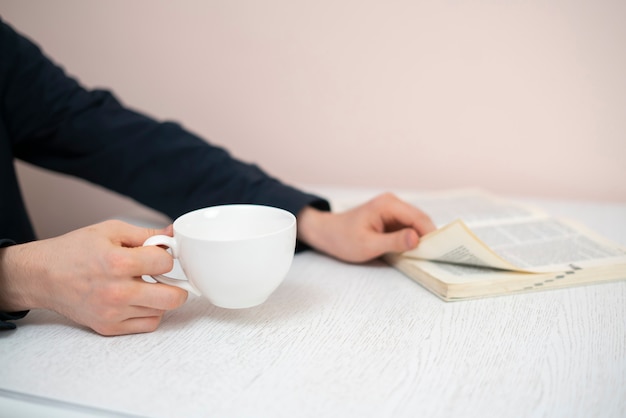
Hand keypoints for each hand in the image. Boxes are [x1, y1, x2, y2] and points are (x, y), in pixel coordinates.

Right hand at [0, 220, 186, 335]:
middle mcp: (116, 291)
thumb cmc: (73, 251)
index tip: (160, 255)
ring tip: (146, 285)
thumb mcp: (110, 231)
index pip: (165, 262)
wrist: (42, 276)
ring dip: (161, 298)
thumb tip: (172, 235)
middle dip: (177, 284)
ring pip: (161, 311)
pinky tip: (140, 300)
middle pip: (172, 297)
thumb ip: (145, 234)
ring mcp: (113, 312)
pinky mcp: (108, 327)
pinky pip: (147, 325)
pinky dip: (150, 313)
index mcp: (117, 262)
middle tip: (168, 277)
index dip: (167, 255)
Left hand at [297, 193, 435, 262]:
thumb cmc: (343, 239)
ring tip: (429, 256)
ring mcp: (393, 209)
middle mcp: (393, 203)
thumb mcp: (368, 245)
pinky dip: (413, 238)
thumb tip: (417, 238)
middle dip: (430, 237)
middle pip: (421, 220)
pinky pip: (408, 227)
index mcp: (388, 205)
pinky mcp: (391, 218)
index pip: (418, 218)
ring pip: (416, 224)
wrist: (327, 233)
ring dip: (422, 238)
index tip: (441, 252)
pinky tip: (415, 252)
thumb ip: (393, 242)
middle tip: (438, 257)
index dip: (431, 234)